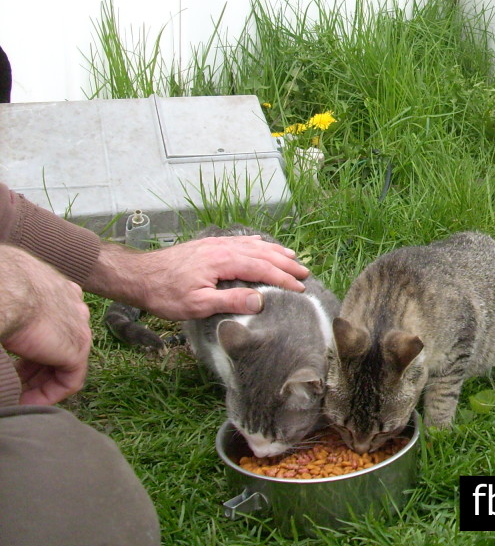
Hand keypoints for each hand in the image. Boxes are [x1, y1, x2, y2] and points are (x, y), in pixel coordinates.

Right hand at [0, 245, 91, 404]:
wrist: (6, 292)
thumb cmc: (2, 291)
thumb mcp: (10, 301)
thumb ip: (14, 314)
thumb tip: (8, 330)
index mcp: (58, 293)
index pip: (51, 328)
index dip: (30, 352)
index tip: (12, 368)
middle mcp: (73, 308)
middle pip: (58, 347)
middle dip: (34, 373)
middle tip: (13, 388)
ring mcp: (79, 328)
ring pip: (63, 365)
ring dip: (39, 386)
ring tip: (17, 400)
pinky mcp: (77, 349)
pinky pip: (69, 380)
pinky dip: (49, 395)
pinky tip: (27, 403)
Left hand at [83, 234, 309, 320]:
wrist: (139, 276)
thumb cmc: (166, 293)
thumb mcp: (197, 304)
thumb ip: (230, 300)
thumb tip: (260, 299)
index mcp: (223, 260)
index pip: (262, 268)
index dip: (283, 278)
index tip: (300, 288)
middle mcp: (223, 247)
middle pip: (262, 253)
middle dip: (285, 263)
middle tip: (305, 272)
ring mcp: (215, 244)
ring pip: (253, 244)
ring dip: (274, 251)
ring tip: (291, 256)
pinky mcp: (208, 245)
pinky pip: (240, 241)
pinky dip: (256, 243)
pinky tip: (261, 244)